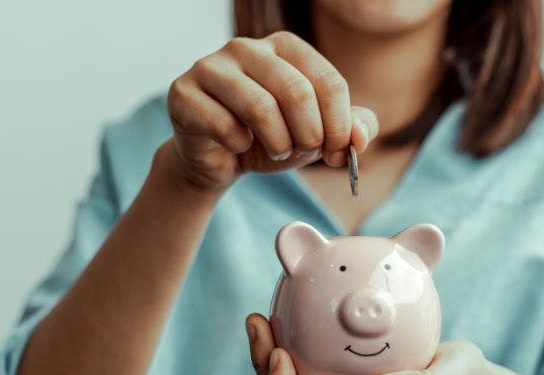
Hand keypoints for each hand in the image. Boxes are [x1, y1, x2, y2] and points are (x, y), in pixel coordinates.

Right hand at [164, 31, 378, 189]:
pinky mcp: (184, 92)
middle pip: (297, 92)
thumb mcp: (319, 134)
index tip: (336, 153)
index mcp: (285, 46)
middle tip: (305, 153)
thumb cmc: (273, 138)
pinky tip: (238, 146)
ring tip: (277, 150)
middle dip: (310, 135)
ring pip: (260, 107)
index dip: (339, 127)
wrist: (222, 159)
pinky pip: (224, 125)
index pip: (329, 82)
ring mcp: (211, 66)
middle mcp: (247, 47)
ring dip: (278, 142)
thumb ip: (351, 129)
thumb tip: (360, 138)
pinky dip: (240, 146)